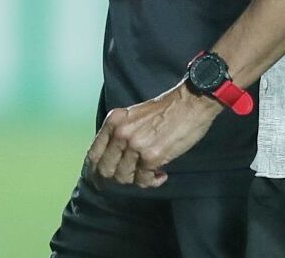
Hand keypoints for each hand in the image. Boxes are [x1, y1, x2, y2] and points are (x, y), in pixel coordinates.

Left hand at [85, 81, 222, 187]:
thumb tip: (111, 160)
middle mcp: (120, 133)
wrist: (191, 103)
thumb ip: (120, 135)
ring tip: (152, 172)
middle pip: (106, 171)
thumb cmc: (166, 110)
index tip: (101, 180)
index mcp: (114, 121)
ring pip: (124, 178)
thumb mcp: (133, 116)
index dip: (95, 172)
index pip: (93, 155)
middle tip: (132, 177)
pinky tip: (162, 174)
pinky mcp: (151, 157)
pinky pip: (144, 180)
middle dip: (118, 178)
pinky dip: (153, 181)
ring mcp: (135, 145)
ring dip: (138, 179)